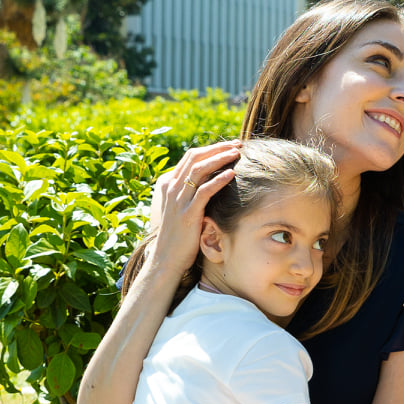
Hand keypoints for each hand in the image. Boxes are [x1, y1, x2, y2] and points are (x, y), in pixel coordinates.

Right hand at [148, 141, 240, 275]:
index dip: (211, 149)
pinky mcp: (187, 214)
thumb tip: (211, 182)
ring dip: (219, 159)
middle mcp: (172, 189)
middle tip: (237, 144)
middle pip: (195, 158)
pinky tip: (232, 174)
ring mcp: (178, 201)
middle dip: (217, 148)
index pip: (191, 157)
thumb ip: (191, 194)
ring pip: (199, 170)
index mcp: (170, 184)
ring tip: (237, 153)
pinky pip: (204, 192)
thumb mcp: (182, 209)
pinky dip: (218, 180)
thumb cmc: (179, 236)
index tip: (230, 146)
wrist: (166, 259)